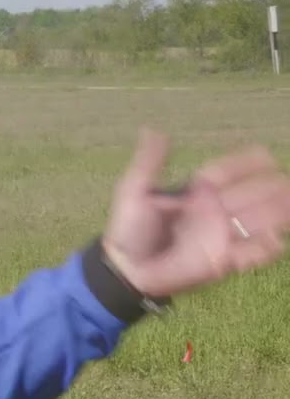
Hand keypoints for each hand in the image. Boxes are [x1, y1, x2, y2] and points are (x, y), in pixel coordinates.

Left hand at [101, 128, 289, 298]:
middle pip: (250, 195)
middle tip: (289, 181)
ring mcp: (219, 235)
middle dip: (272, 188)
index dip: (244, 163)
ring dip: (278, 213)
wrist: (125, 268)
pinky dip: (266, 247)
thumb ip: (149, 162)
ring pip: (258, 221)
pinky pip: (251, 253)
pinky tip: (278, 238)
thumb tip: (152, 129)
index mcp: (195, 192)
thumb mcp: (135, 191)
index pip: (226, 172)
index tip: (265, 154)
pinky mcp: (221, 261)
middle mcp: (213, 211)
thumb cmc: (128, 229)